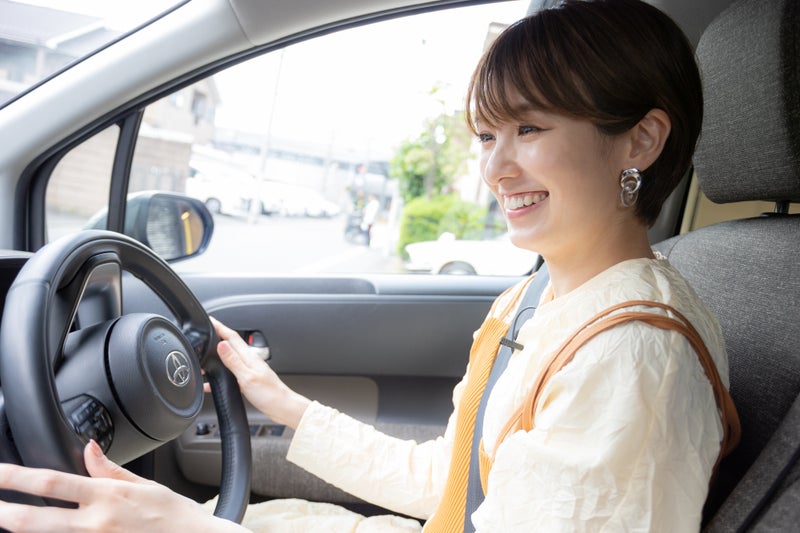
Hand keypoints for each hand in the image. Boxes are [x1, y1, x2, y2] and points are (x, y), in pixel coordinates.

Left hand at [0, 441, 245, 531]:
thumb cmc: (174, 516)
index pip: (52, 482)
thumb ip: (109, 469)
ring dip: (21, 528)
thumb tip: (88, 449)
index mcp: (107, 496)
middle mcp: (95, 523)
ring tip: (6, 519)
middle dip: (3, 512)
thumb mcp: (144, 485)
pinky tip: (40, 530)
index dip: (16, 477)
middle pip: (34, 520)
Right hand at [211, 317, 309, 428]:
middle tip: (206, 333)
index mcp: (249, 357)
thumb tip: (221, 345)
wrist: (283, 408)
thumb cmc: (269, 394)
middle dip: (218, 337)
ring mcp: (250, 370)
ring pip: (230, 358)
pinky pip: (232, 372)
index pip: (231, 337)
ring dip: (218, 354)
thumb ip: (233, 361)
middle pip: (230, 345)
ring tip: (206, 354)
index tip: (209, 320)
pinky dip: (221, 373)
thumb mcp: (247, 377)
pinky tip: (214, 380)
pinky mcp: (249, 379)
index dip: (220, 327)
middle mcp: (249, 361)